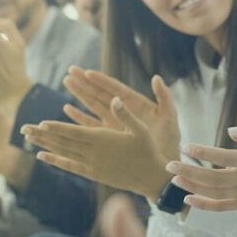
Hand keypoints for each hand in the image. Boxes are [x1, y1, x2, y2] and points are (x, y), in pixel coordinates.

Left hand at [22, 97, 172, 199]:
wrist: (150, 178)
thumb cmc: (147, 150)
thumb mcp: (140, 129)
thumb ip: (125, 114)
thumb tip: (114, 98)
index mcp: (103, 139)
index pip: (74, 133)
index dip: (56, 128)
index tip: (40, 124)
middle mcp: (93, 153)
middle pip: (63, 143)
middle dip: (42, 135)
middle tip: (23, 128)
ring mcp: (92, 165)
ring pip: (63, 153)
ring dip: (44, 146)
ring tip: (28, 139)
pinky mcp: (93, 174)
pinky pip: (70, 166)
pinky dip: (55, 161)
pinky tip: (42, 156)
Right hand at [63, 67, 180, 162]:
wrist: (164, 166)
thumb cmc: (169, 141)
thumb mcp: (169, 118)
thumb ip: (164, 98)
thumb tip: (157, 77)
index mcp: (136, 104)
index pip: (115, 89)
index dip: (101, 80)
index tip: (87, 72)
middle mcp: (123, 111)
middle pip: (101, 93)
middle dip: (86, 82)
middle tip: (70, 70)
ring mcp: (115, 123)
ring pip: (93, 105)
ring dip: (80, 94)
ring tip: (67, 81)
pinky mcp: (109, 137)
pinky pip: (90, 124)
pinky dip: (79, 116)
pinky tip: (68, 108)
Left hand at [168, 126, 236, 220]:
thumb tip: (231, 131)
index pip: (217, 155)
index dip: (199, 151)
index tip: (186, 146)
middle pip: (207, 176)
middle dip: (186, 170)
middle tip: (169, 165)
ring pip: (211, 191)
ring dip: (190, 186)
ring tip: (174, 180)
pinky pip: (221, 206)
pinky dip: (204, 205)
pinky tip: (189, 201)